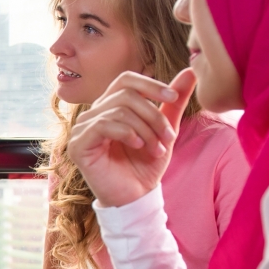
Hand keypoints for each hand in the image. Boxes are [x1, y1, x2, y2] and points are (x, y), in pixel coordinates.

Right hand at [67, 68, 196, 207]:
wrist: (136, 197)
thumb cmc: (145, 165)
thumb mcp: (165, 129)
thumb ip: (174, 101)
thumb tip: (190, 71)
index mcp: (109, 107)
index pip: (125, 80)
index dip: (150, 84)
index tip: (173, 97)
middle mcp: (92, 114)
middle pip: (126, 95)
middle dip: (153, 115)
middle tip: (169, 137)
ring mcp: (82, 129)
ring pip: (118, 110)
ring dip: (145, 130)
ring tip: (157, 150)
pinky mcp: (78, 145)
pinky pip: (104, 125)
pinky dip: (127, 133)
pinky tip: (137, 146)